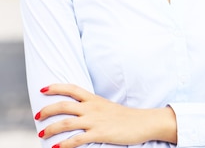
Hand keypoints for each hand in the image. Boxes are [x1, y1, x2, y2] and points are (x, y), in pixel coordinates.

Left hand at [36, 84, 175, 147]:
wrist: (143, 122)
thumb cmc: (126, 117)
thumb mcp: (108, 107)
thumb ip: (93, 108)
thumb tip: (79, 113)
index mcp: (94, 99)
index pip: (72, 88)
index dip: (55, 87)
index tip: (43, 89)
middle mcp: (93, 108)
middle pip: (63, 105)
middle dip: (47, 110)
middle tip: (37, 116)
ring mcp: (95, 120)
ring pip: (66, 122)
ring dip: (51, 129)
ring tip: (42, 134)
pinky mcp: (100, 133)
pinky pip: (77, 139)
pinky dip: (64, 144)